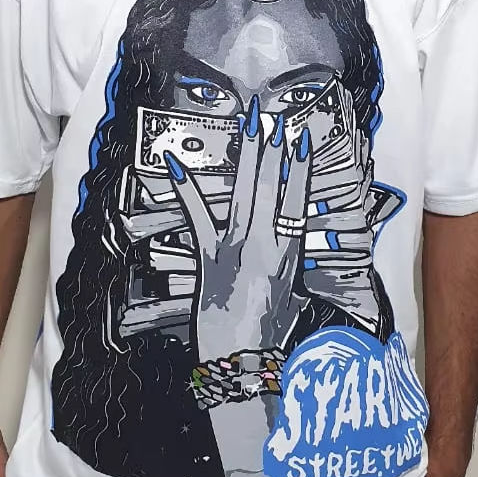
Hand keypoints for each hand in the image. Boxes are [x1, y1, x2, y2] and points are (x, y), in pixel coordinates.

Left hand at [164, 97, 312, 359]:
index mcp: (291, 252)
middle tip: (269, 118)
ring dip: (247, 154)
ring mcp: (236, 246)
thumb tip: (290, 251)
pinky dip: (187, 190)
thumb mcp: (292, 297)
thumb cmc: (270, 334)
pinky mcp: (209, 255)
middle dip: (270, 148)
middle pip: (271, 185)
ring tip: (249, 124)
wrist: (239, 358)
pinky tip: (176, 164)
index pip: (299, 200)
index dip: (301, 168)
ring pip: (245, 190)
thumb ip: (290, 269)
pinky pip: (198, 216)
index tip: (301, 140)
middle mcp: (267, 242)